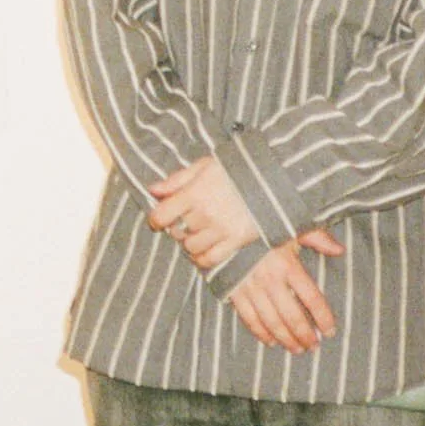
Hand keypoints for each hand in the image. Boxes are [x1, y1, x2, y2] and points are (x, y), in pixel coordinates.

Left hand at [148, 154, 259, 271]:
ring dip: (189, 243)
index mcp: (195, 193)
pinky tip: (204, 250)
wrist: (272, 177)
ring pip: (191, 247)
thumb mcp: (204, 166)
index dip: (155, 220)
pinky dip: (202, 258)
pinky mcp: (237, 240)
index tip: (158, 220)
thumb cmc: (235, 169)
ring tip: (196, 234)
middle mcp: (206, 213)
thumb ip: (177, 180)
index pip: (161, 215)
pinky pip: (210, 259)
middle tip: (183, 223)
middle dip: (176, 229)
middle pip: (177, 232)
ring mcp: (222, 229)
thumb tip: (152, 190)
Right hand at [224, 232, 344, 353]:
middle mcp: (271, 279)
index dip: (323, 317)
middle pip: (292, 316)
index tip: (329, 331)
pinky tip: (271, 341)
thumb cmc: (262, 229)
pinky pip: (249, 319)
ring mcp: (251, 288)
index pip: (312, 298)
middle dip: (304, 335)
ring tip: (296, 349)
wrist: (225, 227)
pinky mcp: (235, 292)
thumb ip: (317, 238)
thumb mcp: (291, 228)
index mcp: (288, 265)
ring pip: (272, 322)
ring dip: (286, 339)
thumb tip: (339, 250)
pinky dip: (261, 333)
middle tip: (313, 346)